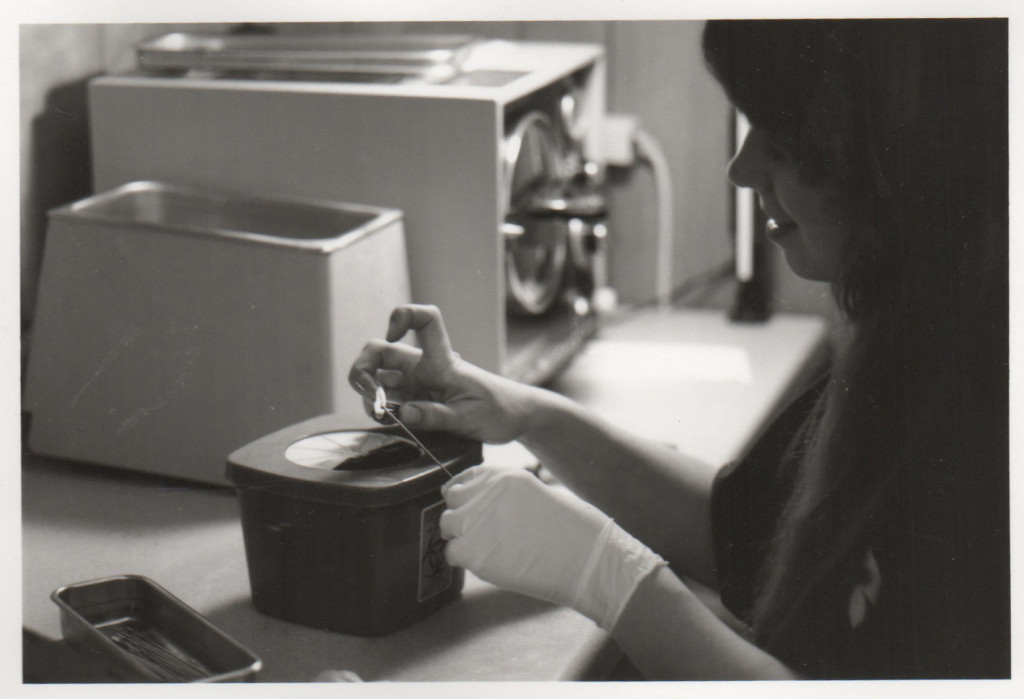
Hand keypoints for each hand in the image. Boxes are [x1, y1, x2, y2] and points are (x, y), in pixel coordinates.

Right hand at [348, 305, 536, 443]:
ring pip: (378, 378)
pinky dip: (380, 409)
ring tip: (383, 416)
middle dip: (363, 369)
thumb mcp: (469, 417)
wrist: (513, 419)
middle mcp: (424, 367)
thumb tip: (403, 413)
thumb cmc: (498, 410)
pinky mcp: (415, 401)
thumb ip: (436, 416)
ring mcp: (416, 384)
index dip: (405, 316)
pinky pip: (387, 400)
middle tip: (371, 396)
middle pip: (380, 351)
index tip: (393, 334)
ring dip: (370, 395)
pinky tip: (389, 421)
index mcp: (442, 361)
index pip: (426, 320)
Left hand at [440, 465, 665, 630]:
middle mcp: (485, 492)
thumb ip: (503, 497)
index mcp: (503, 476)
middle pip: (452, 500)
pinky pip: (452, 554)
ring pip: (448, 526)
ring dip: (462, 538)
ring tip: (490, 548)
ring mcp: (475, 520)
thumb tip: (478, 508)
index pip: (464, 478)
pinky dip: (467, 561)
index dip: (465, 496)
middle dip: (463, 517)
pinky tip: (493, 562)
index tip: (469, 507)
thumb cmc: (571, 531)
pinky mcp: (472, 551)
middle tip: (484, 534)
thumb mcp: (536, 495)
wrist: (585, 557)